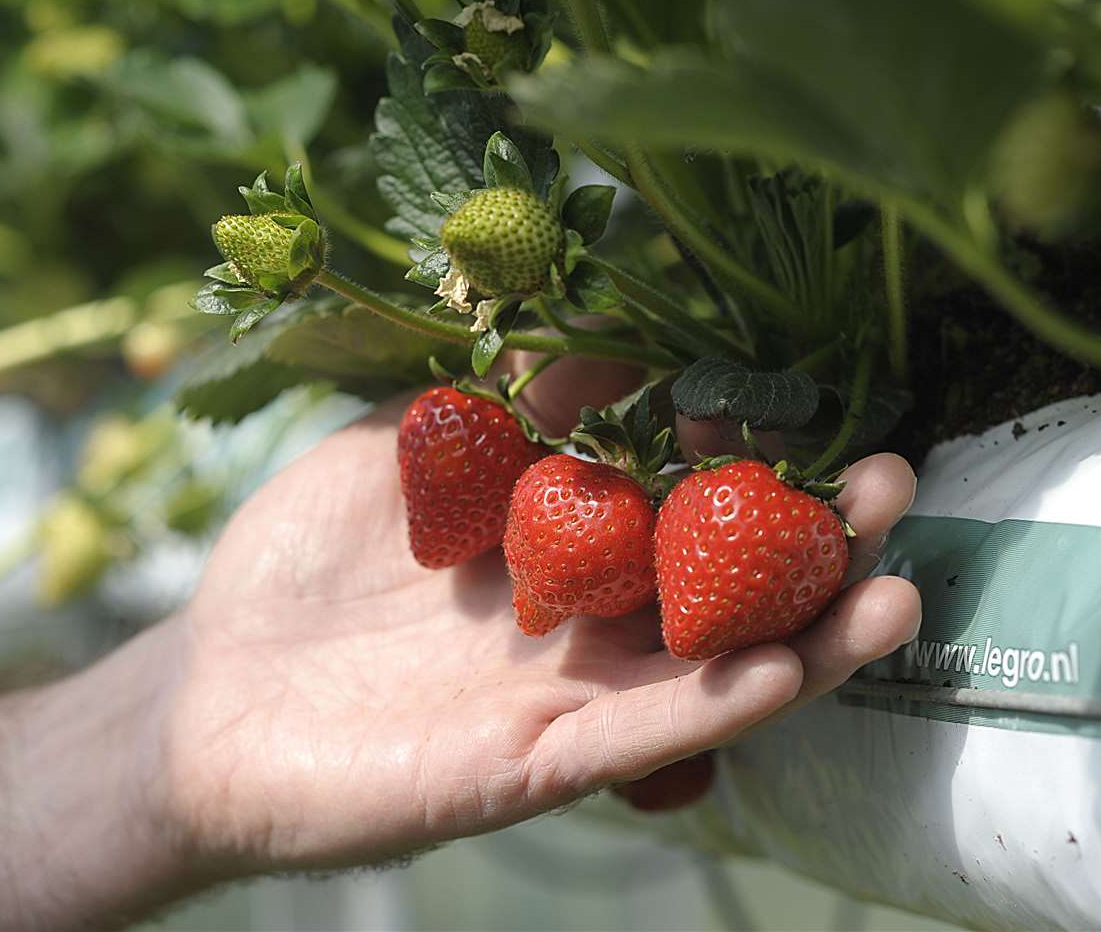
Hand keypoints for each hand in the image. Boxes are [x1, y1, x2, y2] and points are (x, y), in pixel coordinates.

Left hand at [156, 355, 920, 875]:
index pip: (685, 499)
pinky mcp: (530, 765)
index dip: (750, 456)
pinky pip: (641, 735)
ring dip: (811, 637)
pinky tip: (789, 669)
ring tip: (897, 590)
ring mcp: (567, 698)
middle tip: (895, 484)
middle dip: (815, 540)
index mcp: (563, 548)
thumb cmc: (298, 570)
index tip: (804, 402)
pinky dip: (717, 707)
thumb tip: (600, 334)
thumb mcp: (400, 450)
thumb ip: (502, 403)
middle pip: (728, 584)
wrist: (203, 697)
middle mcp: (586, 625)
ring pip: (713, 670)